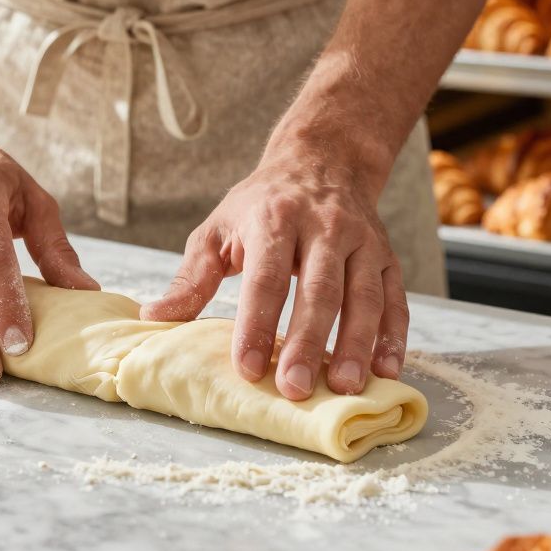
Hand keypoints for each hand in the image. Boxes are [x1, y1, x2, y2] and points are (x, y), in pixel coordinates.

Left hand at [140, 135, 407, 400]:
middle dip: (308, 342)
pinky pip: (396, 298)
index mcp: (275, 219)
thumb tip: (154, 318)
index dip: (257, 324)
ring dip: (356, 344)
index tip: (248, 368)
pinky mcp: (387, 256)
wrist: (322, 161)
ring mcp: (362, 241)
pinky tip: (387, 369)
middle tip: (295, 388)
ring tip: (345, 386)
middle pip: (319, 290)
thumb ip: (190, 278)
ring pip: (363, 296)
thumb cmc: (260, 205)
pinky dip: (394, 335)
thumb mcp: (217, 230)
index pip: (266, 277)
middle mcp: (324, 226)